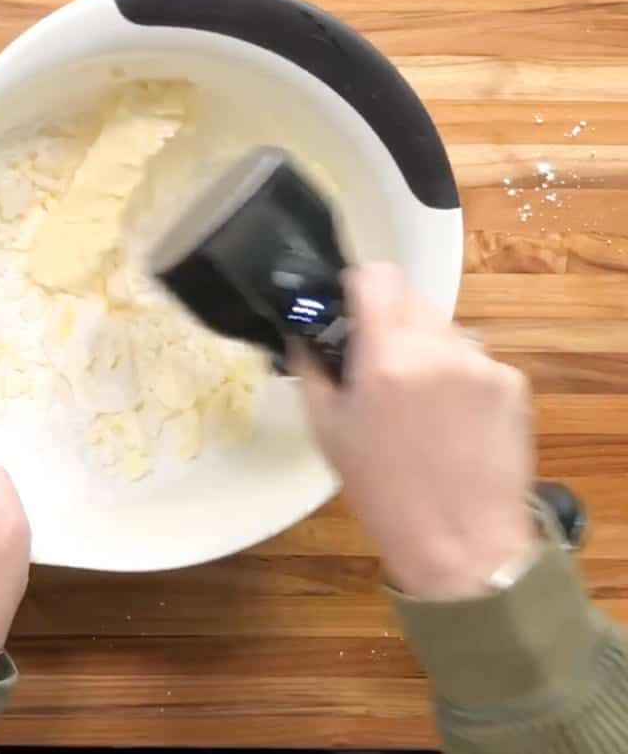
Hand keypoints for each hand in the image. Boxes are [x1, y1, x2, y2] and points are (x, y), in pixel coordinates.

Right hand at [291, 264, 536, 600]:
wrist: (459, 541)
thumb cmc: (381, 490)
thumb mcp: (327, 430)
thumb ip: (314, 369)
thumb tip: (306, 333)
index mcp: (386, 357)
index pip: (376, 277)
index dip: (358, 286)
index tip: (351, 310)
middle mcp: (439, 349)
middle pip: (411, 301)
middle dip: (392, 325)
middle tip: (379, 368)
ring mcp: (482, 365)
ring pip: (446, 331)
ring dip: (427, 350)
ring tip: (419, 403)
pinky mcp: (512, 383)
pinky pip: (475, 361)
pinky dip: (459, 378)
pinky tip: (451, 420)